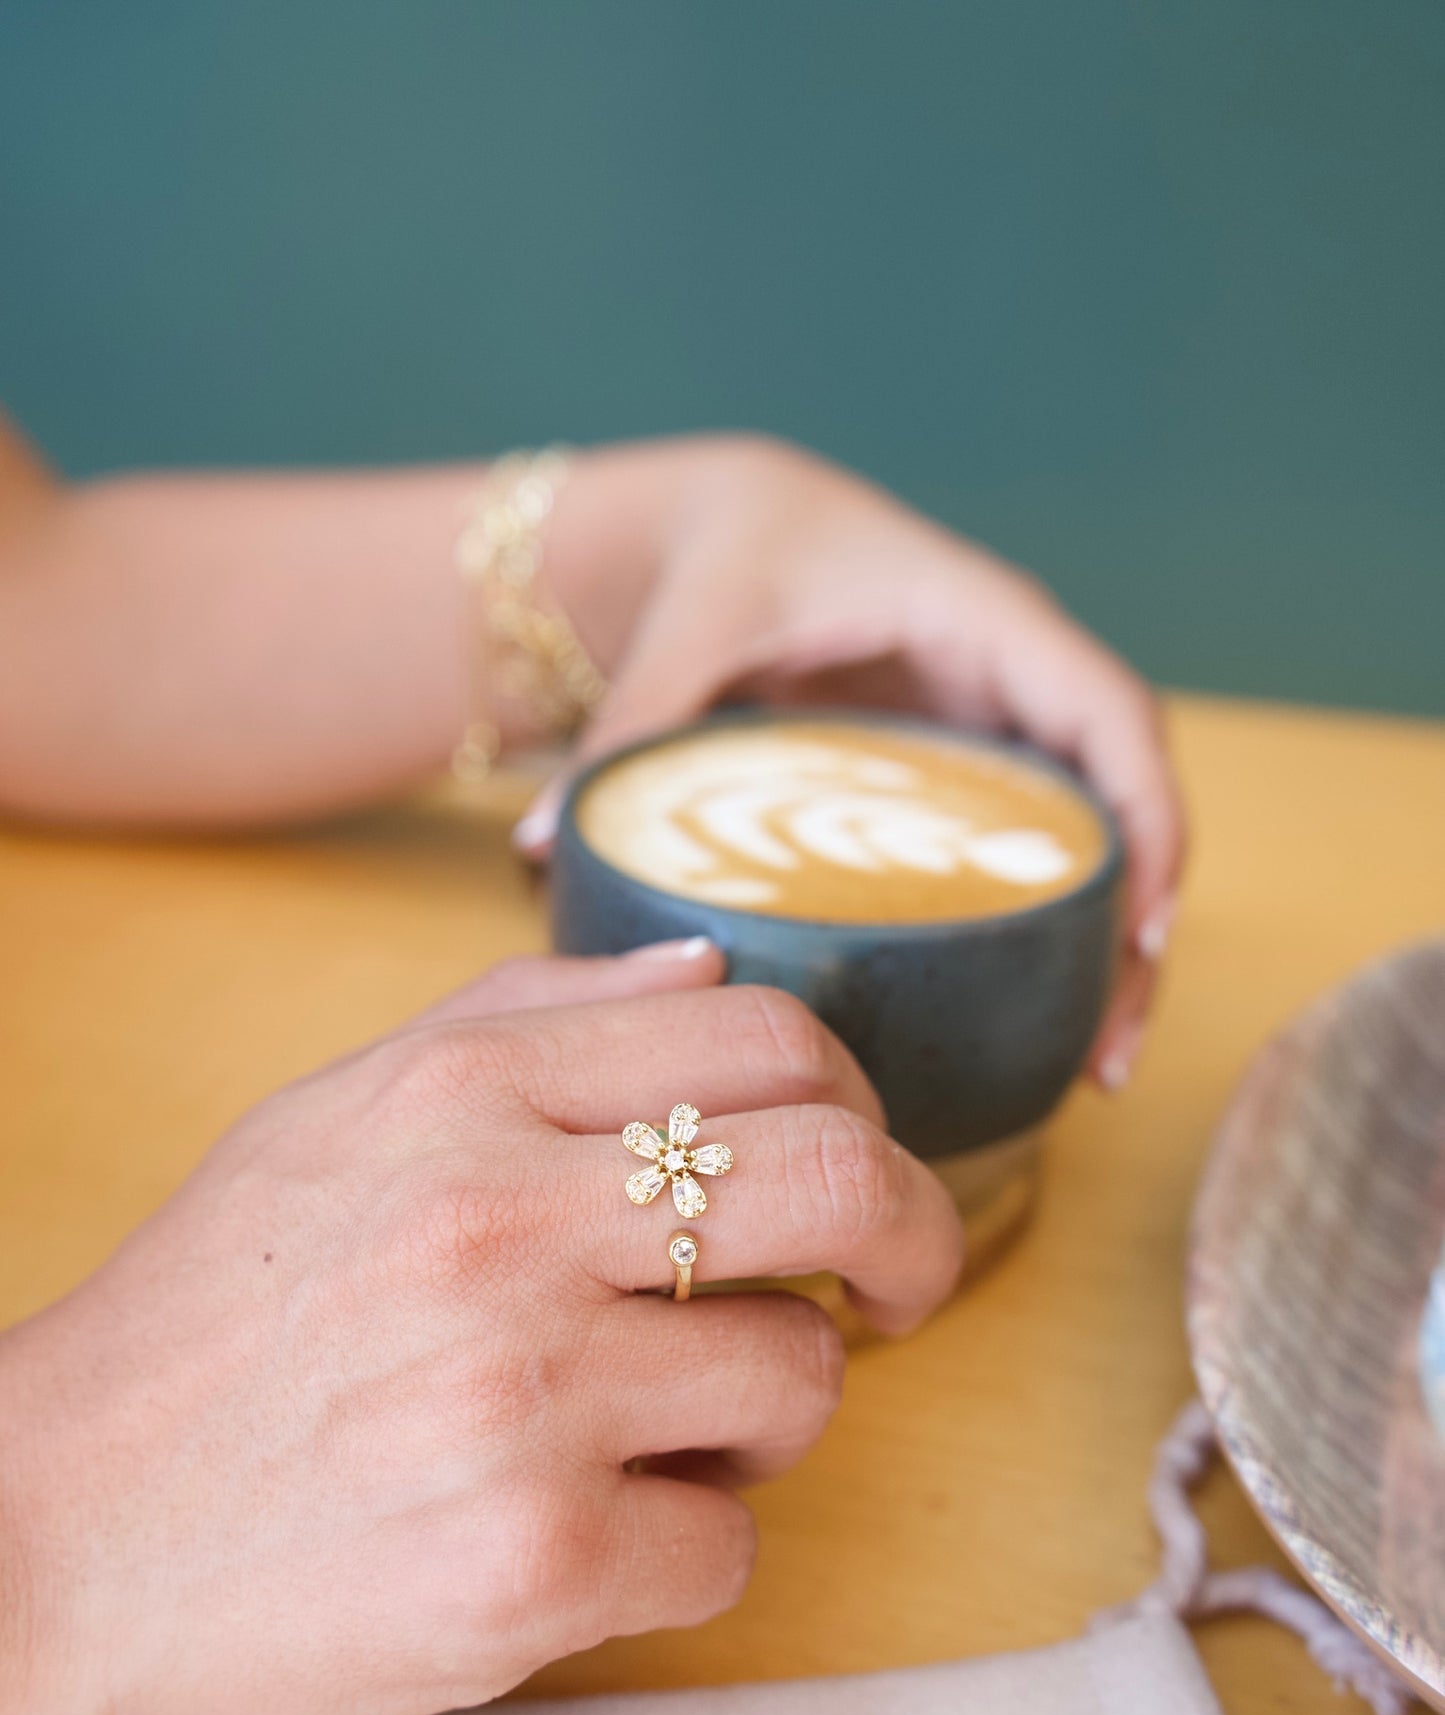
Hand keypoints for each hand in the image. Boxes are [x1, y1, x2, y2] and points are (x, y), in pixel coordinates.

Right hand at [0, 943, 961, 1714]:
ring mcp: (523, 1397)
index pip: (767, 1037)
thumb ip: (522, 1023)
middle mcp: (500, 1224)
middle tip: (899, 1293)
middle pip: (842, 1177)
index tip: (854, 1171)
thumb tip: (705, 965)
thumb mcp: (332, 1119)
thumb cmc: (210, 1321)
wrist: (49, 1527)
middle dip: (912, 1239)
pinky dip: (687, 1549)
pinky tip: (589, 1539)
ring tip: (657, 1436)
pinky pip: (730, 1549)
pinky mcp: (530, 1564)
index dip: (857, 1102)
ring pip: (803, 1380)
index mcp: (460, 1095)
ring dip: (762, 1419)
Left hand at [529, 436, 1185, 1088]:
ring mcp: (997, 733)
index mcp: (983, 620)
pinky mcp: (962, 780)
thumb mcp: (689, 624)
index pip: (1112, 717)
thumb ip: (632, 725)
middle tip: (1112, 1055)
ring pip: (1093, 845)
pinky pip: (1031, 860)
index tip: (1142, 931)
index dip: (1148, 824)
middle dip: (1139, 927)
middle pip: (1125, 806)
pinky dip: (1042, 937)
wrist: (720, 529)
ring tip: (1088, 1073)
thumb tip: (543, 846)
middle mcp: (1013, 680)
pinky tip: (1023, 1028)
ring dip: (1104, 952)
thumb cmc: (724, 554)